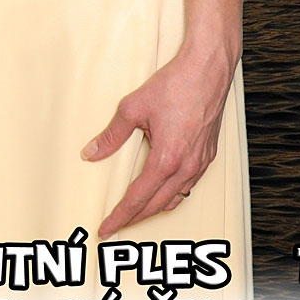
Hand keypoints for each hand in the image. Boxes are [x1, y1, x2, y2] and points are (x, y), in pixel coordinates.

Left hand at [83, 44, 235, 238]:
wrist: (208, 70)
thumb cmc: (174, 85)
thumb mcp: (133, 107)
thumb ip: (112, 135)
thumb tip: (91, 153)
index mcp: (166, 159)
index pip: (138, 198)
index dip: (120, 216)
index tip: (106, 229)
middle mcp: (187, 167)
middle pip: (157, 205)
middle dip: (135, 218)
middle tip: (116, 225)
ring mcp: (201, 163)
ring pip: (176, 198)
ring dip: (155, 208)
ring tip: (137, 213)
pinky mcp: (208, 155)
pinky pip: (189, 185)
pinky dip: (173, 194)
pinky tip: (164, 191)